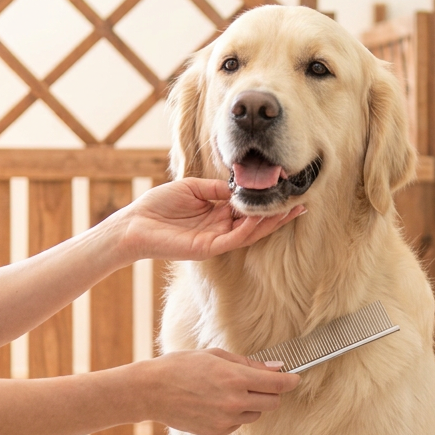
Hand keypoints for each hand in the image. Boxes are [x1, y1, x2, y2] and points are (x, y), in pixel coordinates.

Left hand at [117, 179, 304, 261]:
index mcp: (216, 213)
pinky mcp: (208, 248)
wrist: (134, 223)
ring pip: (251, 232)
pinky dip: (251, 228)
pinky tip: (263, 216)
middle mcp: (220, 228)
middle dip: (278, 214)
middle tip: (301, 204)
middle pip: (256, 222)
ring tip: (290, 210)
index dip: (266, 201)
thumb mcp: (192, 187)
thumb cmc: (158, 205)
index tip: (286, 192)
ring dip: (271, 222)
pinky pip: (236, 238)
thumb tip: (238, 186)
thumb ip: (216, 189)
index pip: (248, 209)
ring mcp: (216, 240)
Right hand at [145, 347, 298, 434]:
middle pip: (272, 403)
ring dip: (252, 404)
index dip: (290, 381)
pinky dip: (235, 414)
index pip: (277, 384)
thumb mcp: (216, 355)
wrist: (152, 391)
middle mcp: (234, 402)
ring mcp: (226, 420)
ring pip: (256, 414)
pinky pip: (238, 424)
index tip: (295, 378)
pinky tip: (216, 403)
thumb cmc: (182, 366)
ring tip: (229, 391)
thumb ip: (249, 364)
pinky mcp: (217, 433)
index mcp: (235, 379)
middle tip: (262, 383)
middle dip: (272, 393)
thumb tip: (276, 368)